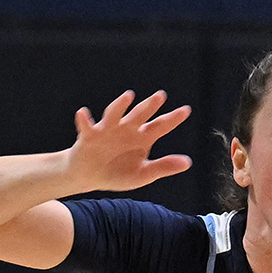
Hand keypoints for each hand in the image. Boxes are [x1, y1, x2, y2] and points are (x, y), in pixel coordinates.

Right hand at [63, 90, 193, 194]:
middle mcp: (127, 129)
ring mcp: (108, 130)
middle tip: (161, 96)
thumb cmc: (118, 173)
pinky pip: (87, 126)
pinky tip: (83, 113)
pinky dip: (84, 120)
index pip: (161, 126)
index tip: (186, 110)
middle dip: (149, 106)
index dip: (173, 119)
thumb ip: (163, 167)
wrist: (89, 176)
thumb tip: (188, 162)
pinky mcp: (89, 136)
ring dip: (120, 105)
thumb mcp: (143, 174)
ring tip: (128, 96)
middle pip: (140, 115)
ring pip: (115, 114)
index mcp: (143, 137)